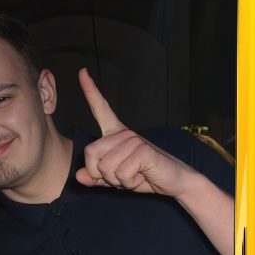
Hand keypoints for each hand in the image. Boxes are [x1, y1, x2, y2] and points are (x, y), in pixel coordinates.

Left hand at [76, 68, 193, 197]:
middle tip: (122, 176)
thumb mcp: (115, 178)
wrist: (175, 183)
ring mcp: (133, 139)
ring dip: (117, 180)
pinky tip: (142, 176)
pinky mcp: (142, 149)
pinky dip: (129, 182)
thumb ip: (96, 177)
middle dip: (100, 173)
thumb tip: (79, 176)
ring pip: (105, 167)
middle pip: (90, 153)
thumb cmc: (144, 177)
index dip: (90, 91)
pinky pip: (120, 173)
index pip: (100, 109)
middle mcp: (124, 133)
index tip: (82, 71)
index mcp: (116, 134)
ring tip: (135, 175)